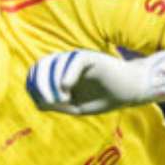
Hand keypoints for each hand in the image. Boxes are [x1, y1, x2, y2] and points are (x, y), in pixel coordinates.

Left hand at [27, 48, 164, 114]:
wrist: (130, 91)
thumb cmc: (105, 98)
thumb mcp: (76, 106)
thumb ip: (56, 104)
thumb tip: (39, 101)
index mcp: (60, 71)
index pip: (36, 73)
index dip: (34, 87)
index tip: (46, 103)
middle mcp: (66, 61)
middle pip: (41, 67)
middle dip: (41, 87)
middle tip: (54, 103)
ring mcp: (77, 58)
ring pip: (54, 65)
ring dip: (52, 85)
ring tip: (64, 101)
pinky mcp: (91, 57)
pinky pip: (72, 63)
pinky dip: (66, 77)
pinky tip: (66, 91)